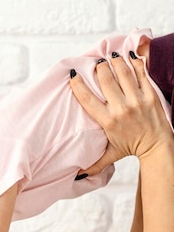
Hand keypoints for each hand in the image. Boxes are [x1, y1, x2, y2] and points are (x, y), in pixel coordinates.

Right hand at [70, 53, 171, 173]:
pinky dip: (134, 63)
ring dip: (114, 62)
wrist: (157, 146)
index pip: (88, 99)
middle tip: (95, 63)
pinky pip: (141, 73)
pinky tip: (129, 56)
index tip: (73, 75)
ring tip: (109, 57)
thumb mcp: (110, 155)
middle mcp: (121, 108)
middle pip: (105, 80)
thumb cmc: (131, 148)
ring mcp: (137, 100)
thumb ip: (93, 163)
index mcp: (108, 121)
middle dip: (98, 68)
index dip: (78, 85)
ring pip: (122, 73)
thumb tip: (78, 175)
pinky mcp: (150, 95)